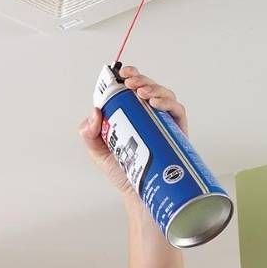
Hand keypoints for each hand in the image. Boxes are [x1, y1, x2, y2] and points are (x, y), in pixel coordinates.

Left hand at [79, 64, 188, 195]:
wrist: (139, 195)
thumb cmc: (122, 172)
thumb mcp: (97, 151)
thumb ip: (89, 132)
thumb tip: (95, 112)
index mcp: (130, 115)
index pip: (131, 89)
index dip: (129, 76)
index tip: (122, 73)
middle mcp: (148, 116)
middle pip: (148, 88)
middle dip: (140, 80)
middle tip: (130, 83)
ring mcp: (164, 123)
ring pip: (164, 95)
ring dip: (153, 88)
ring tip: (141, 93)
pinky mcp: (177, 132)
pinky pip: (176, 111)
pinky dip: (168, 103)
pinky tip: (156, 103)